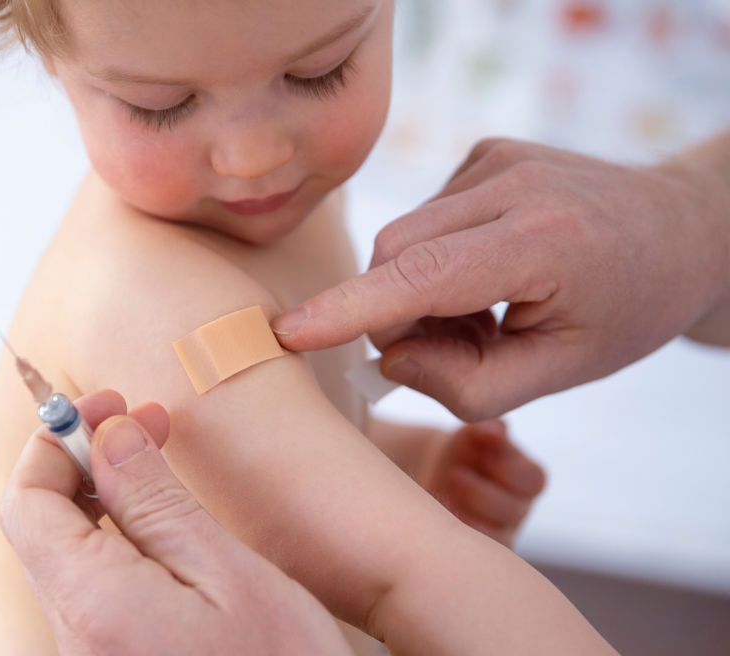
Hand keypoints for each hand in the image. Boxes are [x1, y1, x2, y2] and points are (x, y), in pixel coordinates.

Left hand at [0, 390, 352, 655]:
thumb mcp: (227, 573)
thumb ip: (156, 503)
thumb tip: (109, 437)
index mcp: (94, 605)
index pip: (27, 501)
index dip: (58, 441)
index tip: (106, 406)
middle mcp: (75, 636)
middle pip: (43, 524)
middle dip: (85, 460)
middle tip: (144, 423)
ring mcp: (91, 654)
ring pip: (68, 554)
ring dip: (104, 497)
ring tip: (158, 464)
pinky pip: (93, 587)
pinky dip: (118, 540)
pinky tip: (163, 525)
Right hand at [273, 137, 729, 420]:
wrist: (679, 229)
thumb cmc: (625, 310)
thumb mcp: (563, 372)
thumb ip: (470, 385)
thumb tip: (389, 356)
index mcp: (545, 242)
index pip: (424, 275)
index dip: (351, 308)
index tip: (290, 332)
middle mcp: (514, 184)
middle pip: (397, 254)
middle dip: (398, 313)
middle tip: (454, 349)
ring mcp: (496, 159)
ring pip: (403, 238)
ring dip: (419, 289)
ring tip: (483, 311)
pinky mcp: (484, 153)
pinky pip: (423, 220)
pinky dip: (434, 261)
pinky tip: (484, 274)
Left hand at [419, 419, 545, 546]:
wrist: (441, 471)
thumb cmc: (466, 449)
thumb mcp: (476, 434)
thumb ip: (489, 430)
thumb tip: (499, 429)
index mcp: (528, 479)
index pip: (533, 480)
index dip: (509, 468)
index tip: (482, 454)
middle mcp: (519, 508)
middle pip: (513, 511)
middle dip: (482, 493)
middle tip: (454, 475)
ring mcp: (501, 531)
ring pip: (494, 536)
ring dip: (466, 516)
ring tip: (440, 494)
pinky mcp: (478, 547)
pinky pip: (472, 551)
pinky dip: (452, 534)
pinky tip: (433, 515)